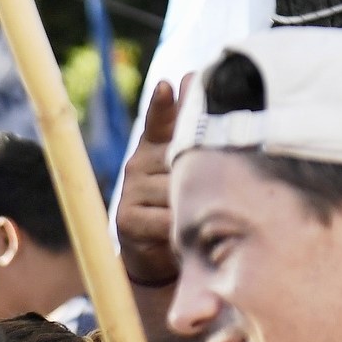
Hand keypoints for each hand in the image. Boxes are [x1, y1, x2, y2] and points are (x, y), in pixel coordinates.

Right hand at [115, 80, 182, 285]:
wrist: (153, 254)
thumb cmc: (177, 206)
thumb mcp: (187, 173)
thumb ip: (195, 140)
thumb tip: (198, 87)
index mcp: (154, 145)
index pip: (159, 120)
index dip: (163, 104)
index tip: (166, 86)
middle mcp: (138, 163)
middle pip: (179, 161)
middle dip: (200, 174)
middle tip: (214, 186)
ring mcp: (131, 190)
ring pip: (174, 191)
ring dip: (192, 204)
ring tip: (199, 214)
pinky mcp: (127, 219)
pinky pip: (165, 219)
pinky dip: (179, 226)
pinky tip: (182, 230)